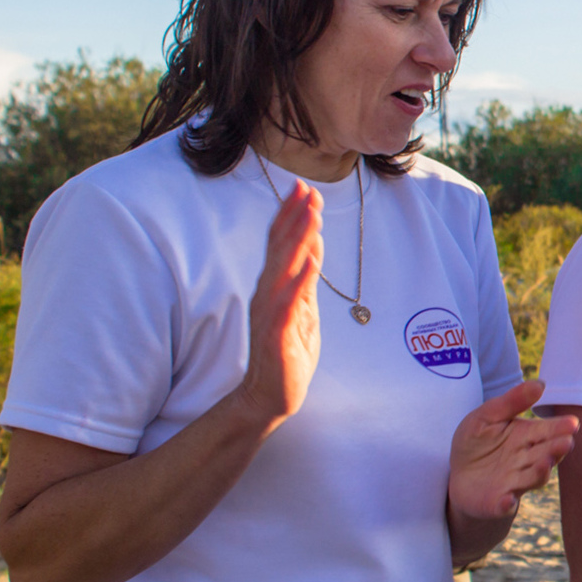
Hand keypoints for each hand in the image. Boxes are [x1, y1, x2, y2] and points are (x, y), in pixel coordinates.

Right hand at [234, 180, 322, 427]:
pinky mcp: (277, 334)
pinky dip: (297, 284)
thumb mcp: (304, 306)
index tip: (303, 187)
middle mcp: (268, 293)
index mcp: (275, 286)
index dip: (290, 214)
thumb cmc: (287, 350)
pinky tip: (307, 266)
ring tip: (310, 215)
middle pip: (280, 249)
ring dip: (296, 241)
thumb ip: (306, 276)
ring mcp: (270, 313)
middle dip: (294, 217)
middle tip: (305, 188)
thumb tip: (313, 242)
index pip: (281, 243)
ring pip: (283, 270)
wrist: (271, 395)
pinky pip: (287, 306)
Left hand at [448, 379, 579, 520]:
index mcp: (526, 438)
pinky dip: (506, 504)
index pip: (547, 432)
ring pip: (531, 478)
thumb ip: (511, 401)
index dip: (560, 428)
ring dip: (540, 473)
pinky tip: (508, 500)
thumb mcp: (487, 416)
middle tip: (566, 442)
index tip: (573, 423)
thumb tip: (541, 383)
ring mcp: (514, 483)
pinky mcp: (497, 502)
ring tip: (545, 464)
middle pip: (545, 454)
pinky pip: (504, 504)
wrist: (459, 477)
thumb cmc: (477, 443)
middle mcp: (526, 461)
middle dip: (555, 449)